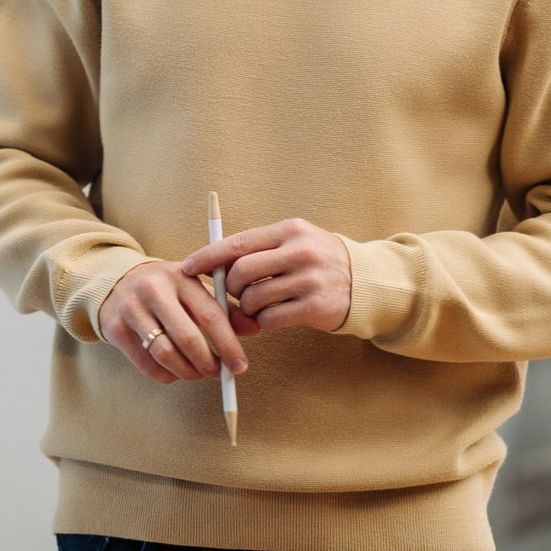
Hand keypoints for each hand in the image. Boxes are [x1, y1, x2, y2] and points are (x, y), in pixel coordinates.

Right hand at [97, 260, 248, 383]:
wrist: (115, 282)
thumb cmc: (164, 288)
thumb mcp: (193, 288)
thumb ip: (224, 308)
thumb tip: (254, 328)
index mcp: (180, 277)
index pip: (210, 315)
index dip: (228, 345)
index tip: (240, 365)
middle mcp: (153, 290)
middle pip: (187, 339)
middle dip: (208, 364)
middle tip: (219, 373)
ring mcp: (131, 310)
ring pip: (166, 356)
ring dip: (189, 373)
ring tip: (199, 373)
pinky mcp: (115, 329)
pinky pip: (148, 366)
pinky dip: (168, 376)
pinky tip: (176, 370)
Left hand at [181, 219, 352, 334]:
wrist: (363, 281)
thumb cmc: (316, 260)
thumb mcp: (294, 241)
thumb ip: (259, 248)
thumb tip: (212, 263)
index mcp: (289, 230)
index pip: (237, 243)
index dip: (207, 256)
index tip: (187, 267)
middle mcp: (299, 251)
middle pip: (240, 273)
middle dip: (228, 288)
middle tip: (233, 294)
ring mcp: (309, 280)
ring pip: (252, 299)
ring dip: (246, 308)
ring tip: (257, 306)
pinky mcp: (314, 307)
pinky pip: (269, 319)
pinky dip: (263, 321)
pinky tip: (272, 316)